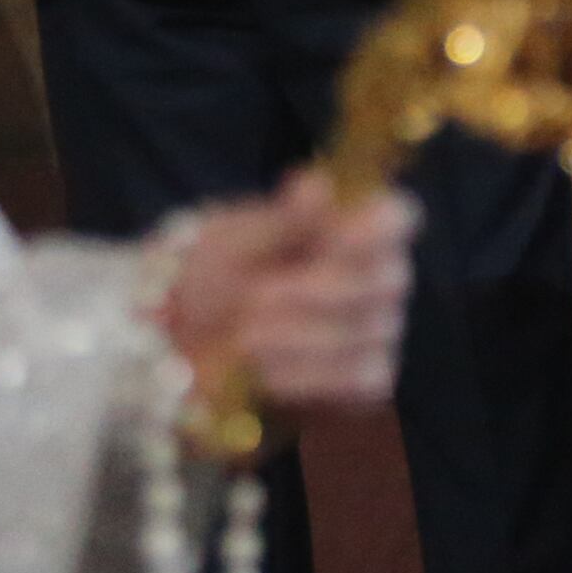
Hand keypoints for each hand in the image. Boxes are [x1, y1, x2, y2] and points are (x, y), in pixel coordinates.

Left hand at [161, 173, 412, 414]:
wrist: (175, 346)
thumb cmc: (208, 279)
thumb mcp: (230, 242)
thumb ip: (281, 222)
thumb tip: (319, 185)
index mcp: (347, 227)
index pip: (396, 218)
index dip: (374, 227)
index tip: (331, 236)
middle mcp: (374, 278)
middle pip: (387, 279)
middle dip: (319, 289)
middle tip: (258, 297)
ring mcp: (374, 334)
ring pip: (368, 333)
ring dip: (300, 336)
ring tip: (244, 337)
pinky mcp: (362, 387)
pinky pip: (359, 382)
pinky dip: (309, 377)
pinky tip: (265, 373)